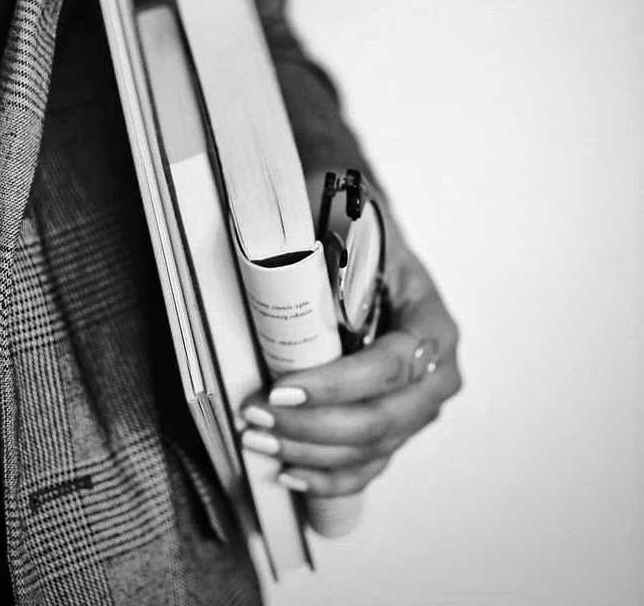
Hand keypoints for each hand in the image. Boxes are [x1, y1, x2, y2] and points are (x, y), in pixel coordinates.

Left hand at [240, 238, 461, 496]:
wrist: (362, 231)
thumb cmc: (353, 226)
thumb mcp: (347, 217)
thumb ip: (325, 232)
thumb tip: (276, 249)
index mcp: (431, 319)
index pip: (394, 365)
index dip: (338, 385)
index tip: (281, 388)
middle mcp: (437, 369)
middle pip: (383, 419)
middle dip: (314, 427)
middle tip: (257, 415)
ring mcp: (418, 404)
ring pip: (370, 448)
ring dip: (310, 451)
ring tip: (257, 437)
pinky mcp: (395, 424)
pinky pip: (367, 465)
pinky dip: (328, 476)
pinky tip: (290, 471)